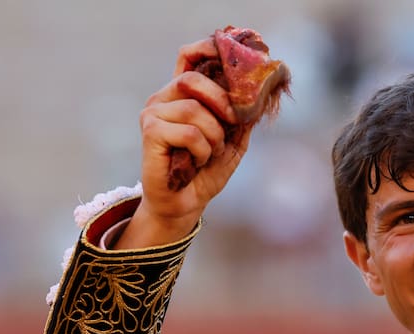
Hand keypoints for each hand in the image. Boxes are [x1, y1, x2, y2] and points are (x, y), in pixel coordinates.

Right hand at [118, 38, 248, 247]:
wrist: (186, 205)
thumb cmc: (205, 172)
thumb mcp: (233, 141)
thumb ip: (243, 117)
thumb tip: (262, 93)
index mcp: (182, 95)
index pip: (188, 57)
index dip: (205, 48)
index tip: (227, 49)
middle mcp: (164, 98)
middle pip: (193, 79)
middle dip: (221, 102)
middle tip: (230, 125)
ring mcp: (153, 114)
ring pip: (194, 110)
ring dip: (213, 137)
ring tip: (208, 154)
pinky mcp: (150, 132)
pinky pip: (188, 132)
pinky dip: (201, 150)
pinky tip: (195, 162)